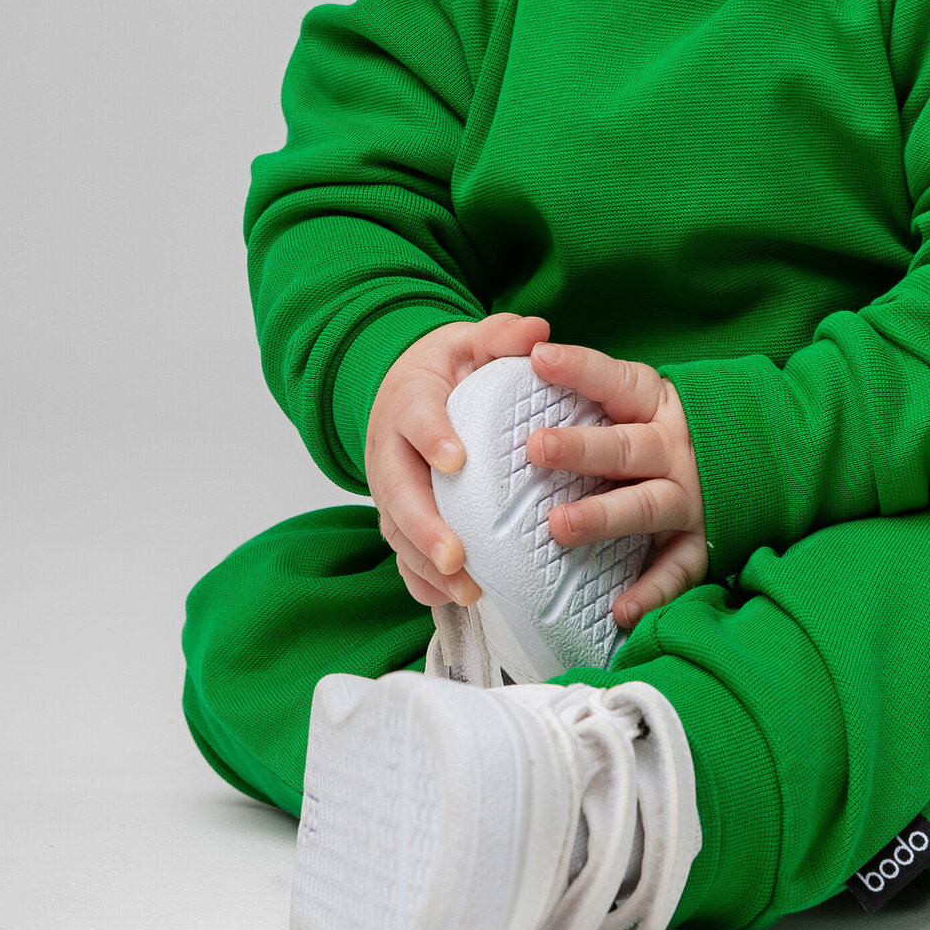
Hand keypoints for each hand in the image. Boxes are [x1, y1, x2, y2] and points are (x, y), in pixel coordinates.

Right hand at [366, 311, 551, 608]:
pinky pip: (402, 555)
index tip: (455, 461)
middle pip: (399, 492)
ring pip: (398, 532)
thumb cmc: (448, 371)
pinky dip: (422, 581)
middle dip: (424, 527)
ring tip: (464, 589)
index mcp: (411, 402)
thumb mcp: (472, 342)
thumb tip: (537, 331)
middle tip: (455, 554)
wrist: (407, 390)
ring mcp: (392, 489)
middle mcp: (391, 450)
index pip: (416, 419)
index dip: (432, 439)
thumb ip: (502, 336)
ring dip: (425, 565)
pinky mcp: (399, 517)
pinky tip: (452, 599)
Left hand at [525, 341, 707, 630]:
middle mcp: (674, 449)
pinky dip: (651, 592)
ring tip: (560, 526)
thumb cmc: (673, 430)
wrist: (766, 455)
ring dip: (603, 517)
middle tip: (536, 447)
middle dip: (580, 448)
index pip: (615, 381)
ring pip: (645, 506)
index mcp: (656, 405)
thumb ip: (598, 391)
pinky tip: (620, 609)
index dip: (578, 369)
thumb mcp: (645, 399)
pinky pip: (676, 571)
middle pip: (624, 448)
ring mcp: (690, 497)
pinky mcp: (702, 543)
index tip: (539, 359)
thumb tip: (526, 361)